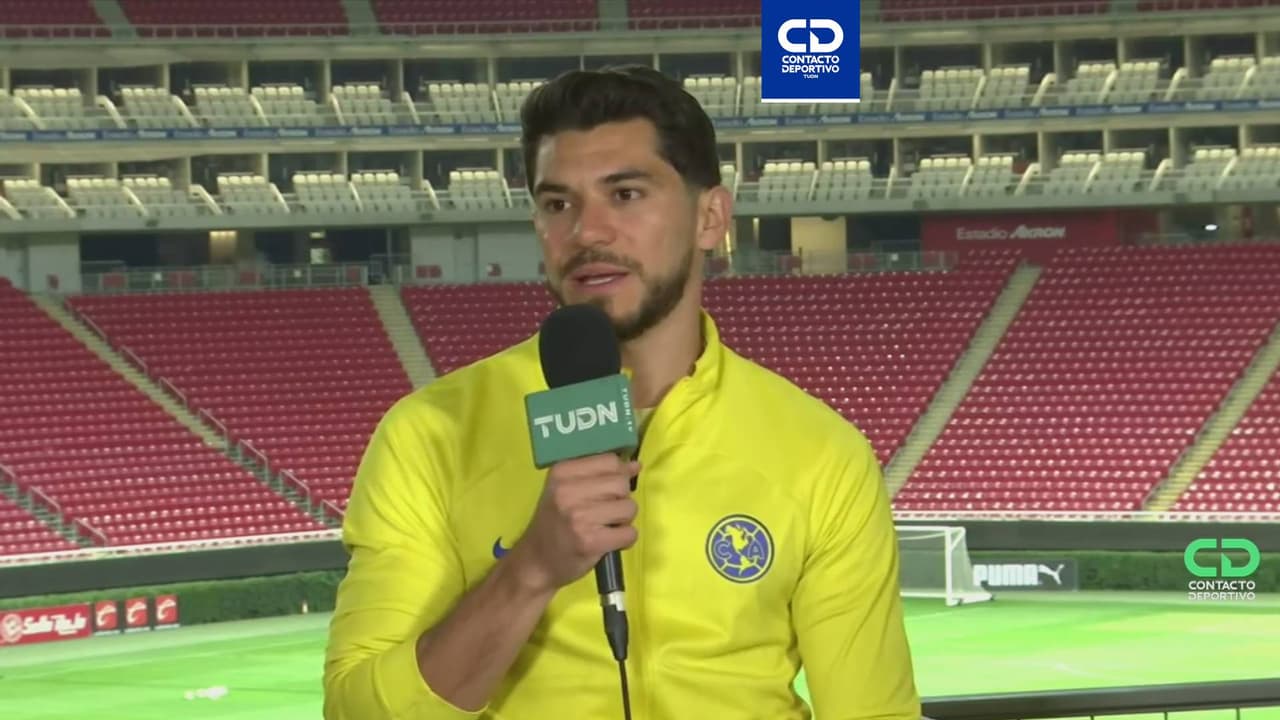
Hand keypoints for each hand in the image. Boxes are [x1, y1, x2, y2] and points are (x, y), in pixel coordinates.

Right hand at [507, 453, 639, 594]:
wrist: (535, 561)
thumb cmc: (554, 522)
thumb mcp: (567, 489)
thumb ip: (600, 474)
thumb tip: (635, 464)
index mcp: (562, 472)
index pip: (609, 460)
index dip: (618, 474)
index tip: (609, 488)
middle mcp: (568, 491)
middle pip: (621, 483)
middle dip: (621, 498)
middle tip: (605, 511)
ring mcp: (579, 517)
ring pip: (629, 507)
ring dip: (624, 520)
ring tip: (605, 526)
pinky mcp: (590, 541)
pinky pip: (629, 533)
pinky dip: (625, 539)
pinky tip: (607, 541)